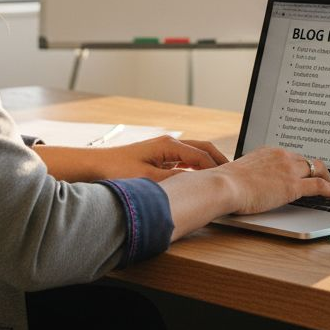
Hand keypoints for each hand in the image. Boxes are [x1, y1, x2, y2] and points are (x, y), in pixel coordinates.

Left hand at [36, 136, 227, 182]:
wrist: (95, 166)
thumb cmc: (117, 171)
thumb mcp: (150, 180)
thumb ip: (175, 181)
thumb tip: (196, 185)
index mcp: (170, 145)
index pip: (203, 156)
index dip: (219, 168)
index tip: (232, 180)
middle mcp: (169, 144)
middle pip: (203, 150)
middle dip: (219, 162)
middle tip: (234, 175)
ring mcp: (164, 150)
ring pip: (194, 155)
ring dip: (208, 166)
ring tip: (221, 179)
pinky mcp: (158, 157)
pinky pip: (184, 161)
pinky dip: (196, 169)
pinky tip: (199, 181)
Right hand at [213, 146, 329, 214]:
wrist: (225, 185)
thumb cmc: (225, 182)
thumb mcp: (241, 173)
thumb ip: (252, 174)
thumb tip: (250, 184)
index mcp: (269, 151)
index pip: (292, 156)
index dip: (302, 164)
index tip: (305, 170)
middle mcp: (282, 156)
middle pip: (307, 160)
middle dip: (317, 169)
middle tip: (324, 177)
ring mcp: (289, 170)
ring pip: (317, 169)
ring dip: (328, 177)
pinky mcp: (293, 185)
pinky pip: (320, 186)